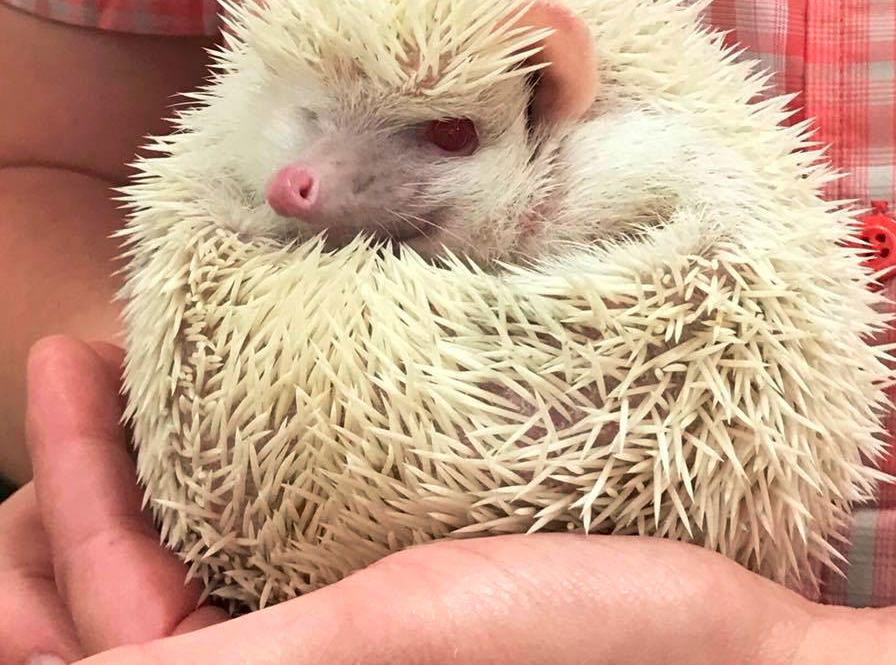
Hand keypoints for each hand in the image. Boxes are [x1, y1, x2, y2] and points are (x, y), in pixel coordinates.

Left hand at [5, 337, 895, 664]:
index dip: (65, 520)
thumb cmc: (584, 645)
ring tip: (141, 373)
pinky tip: (245, 400)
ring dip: (160, 471)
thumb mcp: (396, 637)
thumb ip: (242, 663)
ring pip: (207, 558)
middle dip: (93, 488)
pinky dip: (245, 466)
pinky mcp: (399, 588)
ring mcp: (352, 635)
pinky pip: (279, 533)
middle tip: (81, 363)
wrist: (727, 643)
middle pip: (142, 594)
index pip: (115, 638)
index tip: (63, 368)